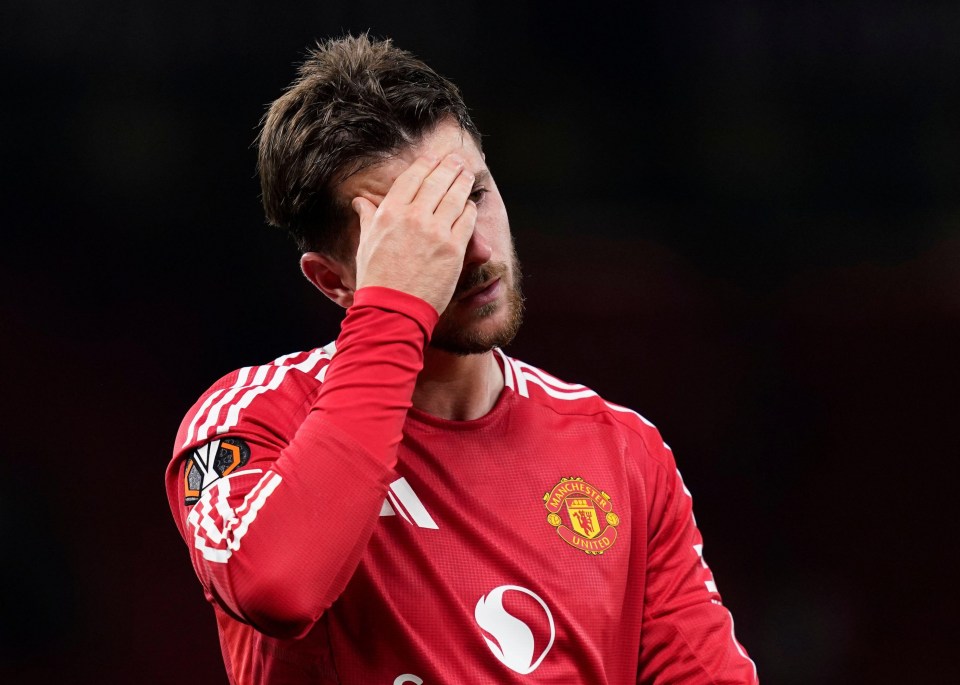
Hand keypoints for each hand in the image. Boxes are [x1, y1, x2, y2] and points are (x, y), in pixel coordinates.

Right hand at [352, 154, 476, 313]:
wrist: (393, 309)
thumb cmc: (376, 279)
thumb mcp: (366, 244)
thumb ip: (368, 218)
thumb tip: (360, 202)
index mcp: (389, 212)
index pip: (412, 178)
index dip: (425, 165)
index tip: (433, 159)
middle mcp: (413, 216)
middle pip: (436, 181)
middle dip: (448, 168)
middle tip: (456, 161)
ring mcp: (436, 231)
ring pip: (455, 196)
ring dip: (462, 182)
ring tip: (467, 174)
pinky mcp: (454, 248)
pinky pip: (466, 219)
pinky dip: (469, 209)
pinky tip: (470, 205)